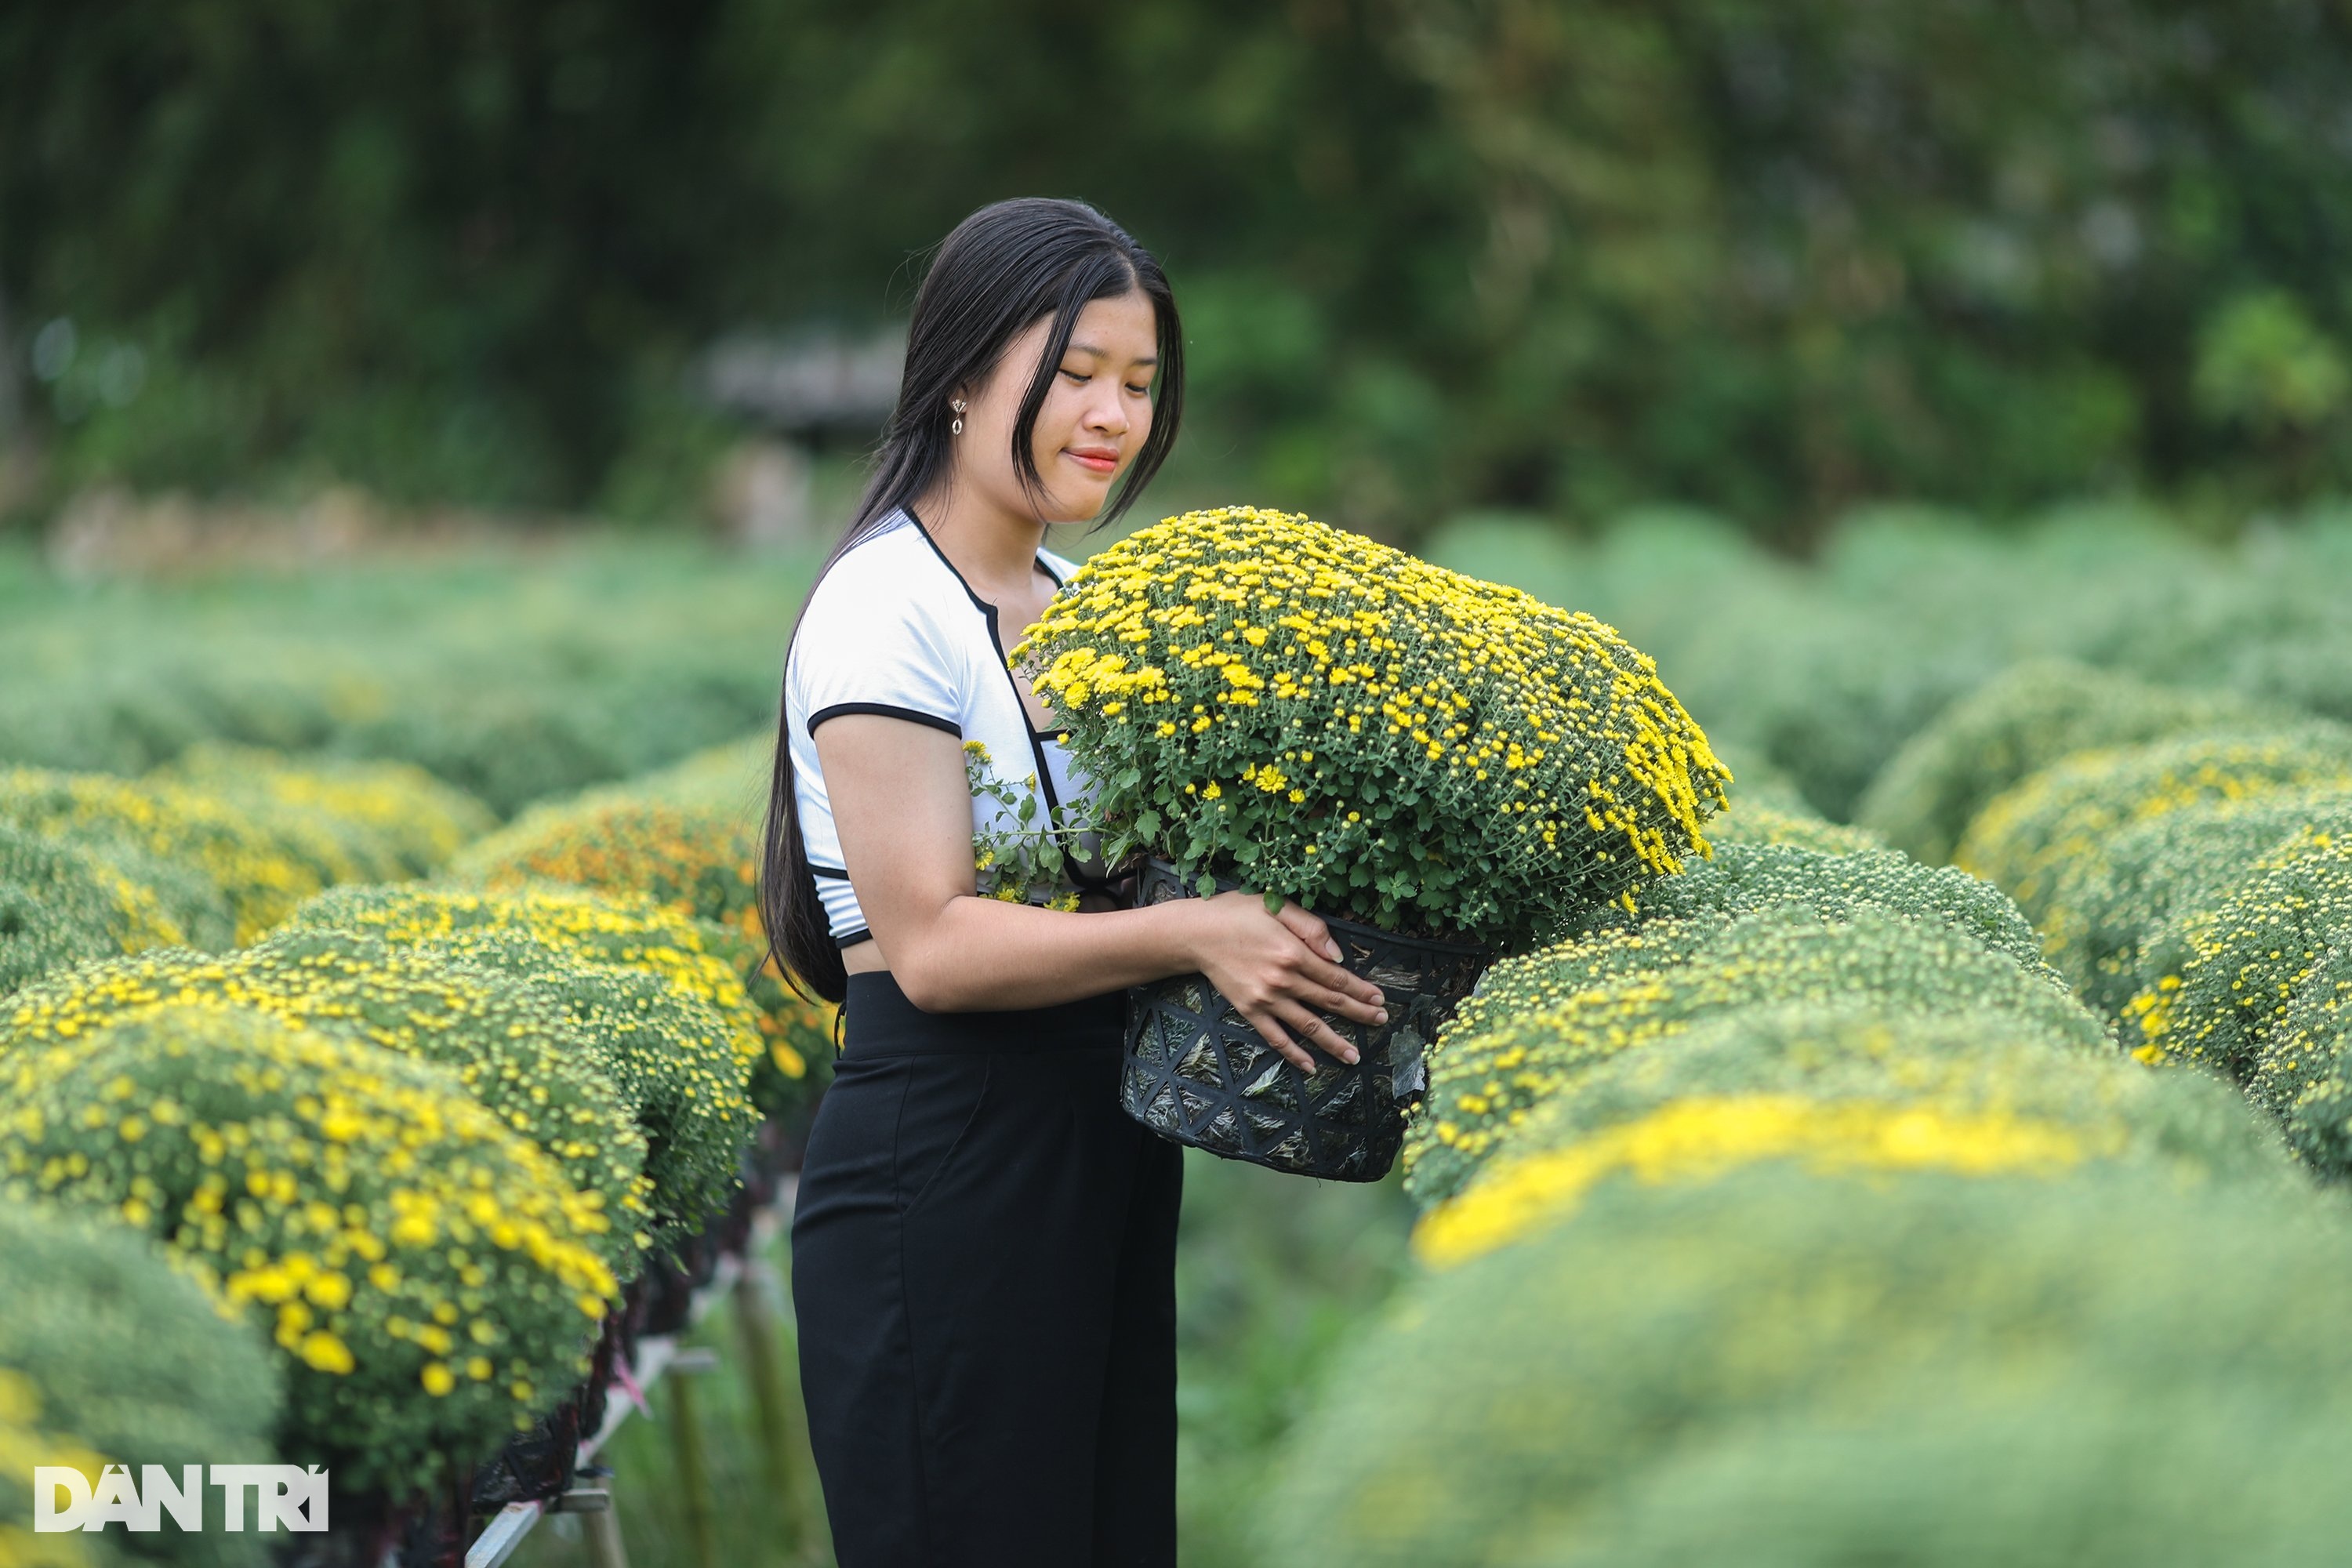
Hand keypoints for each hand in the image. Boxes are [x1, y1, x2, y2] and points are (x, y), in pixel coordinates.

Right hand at [1182, 892, 1389, 1072]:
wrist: (1196, 933)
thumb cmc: (1237, 913)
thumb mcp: (1276, 905)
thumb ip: (1311, 927)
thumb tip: (1338, 956)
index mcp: (1293, 952)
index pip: (1336, 977)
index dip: (1360, 989)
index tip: (1379, 998)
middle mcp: (1282, 980)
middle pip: (1329, 1001)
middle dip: (1358, 1013)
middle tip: (1381, 1021)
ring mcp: (1266, 999)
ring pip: (1308, 1025)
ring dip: (1334, 1042)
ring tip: (1354, 1056)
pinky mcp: (1250, 1011)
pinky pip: (1276, 1038)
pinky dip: (1294, 1054)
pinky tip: (1310, 1066)